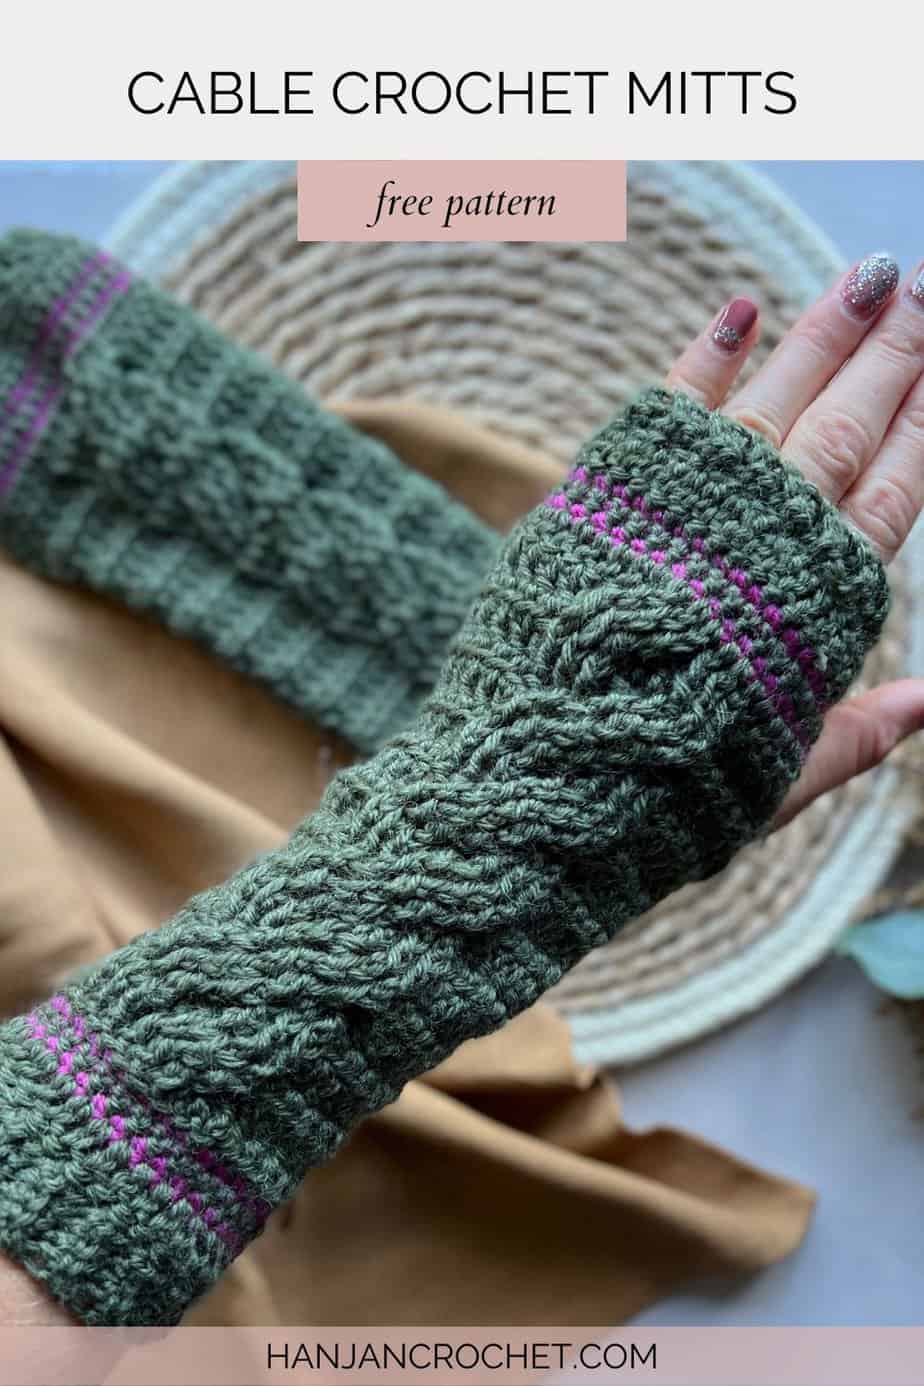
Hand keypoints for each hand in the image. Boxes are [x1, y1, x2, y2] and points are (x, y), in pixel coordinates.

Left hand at [665, 256, 923, 828]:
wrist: (551, 777)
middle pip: (848, 429)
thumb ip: (861, 732)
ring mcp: (692, 512)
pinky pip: (672, 407)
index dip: (922, 426)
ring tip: (869, 274)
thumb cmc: (667, 792)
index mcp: (817, 607)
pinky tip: (741, 307)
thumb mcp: (782, 777)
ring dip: (825, 333)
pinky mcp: (617, 495)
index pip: (890, 494)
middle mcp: (764, 544)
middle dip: (894, 355)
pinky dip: (708, 355)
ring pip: (778, 401)